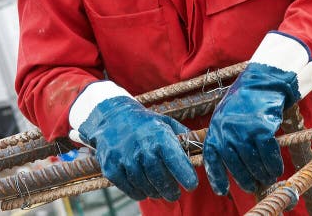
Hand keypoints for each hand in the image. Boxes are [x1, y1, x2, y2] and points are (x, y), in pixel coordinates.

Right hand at [70, 84, 197, 200]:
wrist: (112, 117)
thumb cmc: (145, 123)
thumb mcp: (166, 123)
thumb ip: (183, 137)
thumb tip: (200, 150)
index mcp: (159, 136)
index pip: (176, 161)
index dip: (186, 176)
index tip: (192, 185)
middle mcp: (142, 149)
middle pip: (161, 180)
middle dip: (171, 190)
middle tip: (174, 194)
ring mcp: (125, 160)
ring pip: (146, 187)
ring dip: (156, 192)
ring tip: (160, 191)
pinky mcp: (111, 169)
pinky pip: (131, 190)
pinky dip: (140, 193)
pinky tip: (144, 188)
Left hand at [203, 32, 311, 194]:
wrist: (262, 81)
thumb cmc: (245, 101)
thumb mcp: (226, 116)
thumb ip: (225, 136)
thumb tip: (231, 162)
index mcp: (215, 127)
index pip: (213, 157)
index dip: (217, 176)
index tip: (222, 190)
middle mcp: (226, 130)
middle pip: (234, 163)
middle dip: (245, 178)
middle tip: (253, 184)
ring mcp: (243, 129)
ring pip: (252, 161)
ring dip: (261, 173)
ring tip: (267, 177)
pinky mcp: (261, 128)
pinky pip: (267, 154)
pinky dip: (272, 163)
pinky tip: (276, 167)